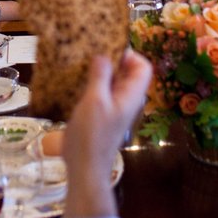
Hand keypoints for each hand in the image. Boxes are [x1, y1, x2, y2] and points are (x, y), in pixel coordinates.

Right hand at [63, 50, 151, 217]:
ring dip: (100, 71)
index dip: (130, 54)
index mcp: (131, 95)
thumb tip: (104, 55)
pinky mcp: (101, 115)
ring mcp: (114, 109)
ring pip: (113, 82)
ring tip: (80, 63)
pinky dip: (92, 84)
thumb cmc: (91, 135)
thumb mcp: (94, 101)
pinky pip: (101, 93)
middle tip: (90, 51)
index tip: (108, 49)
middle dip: (112, 59)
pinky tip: (74, 81)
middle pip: (127, 73)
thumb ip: (101, 76)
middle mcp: (126, 100)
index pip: (143, 67)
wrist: (85, 168)